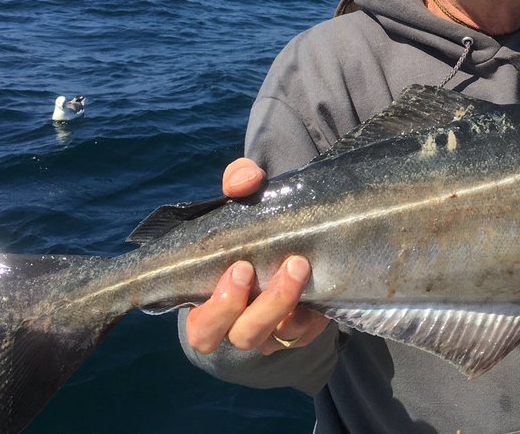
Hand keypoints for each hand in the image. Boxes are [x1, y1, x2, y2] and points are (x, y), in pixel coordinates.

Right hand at [184, 158, 329, 355]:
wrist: (297, 234)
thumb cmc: (256, 225)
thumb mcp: (246, 199)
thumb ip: (239, 181)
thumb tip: (243, 182)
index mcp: (213, 305)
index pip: (201, 329)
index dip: (215, 310)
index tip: (238, 268)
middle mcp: (242, 326)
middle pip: (239, 337)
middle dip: (251, 306)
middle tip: (255, 268)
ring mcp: (274, 332)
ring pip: (273, 339)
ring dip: (282, 302)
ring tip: (297, 265)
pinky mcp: (304, 330)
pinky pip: (306, 332)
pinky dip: (311, 311)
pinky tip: (317, 282)